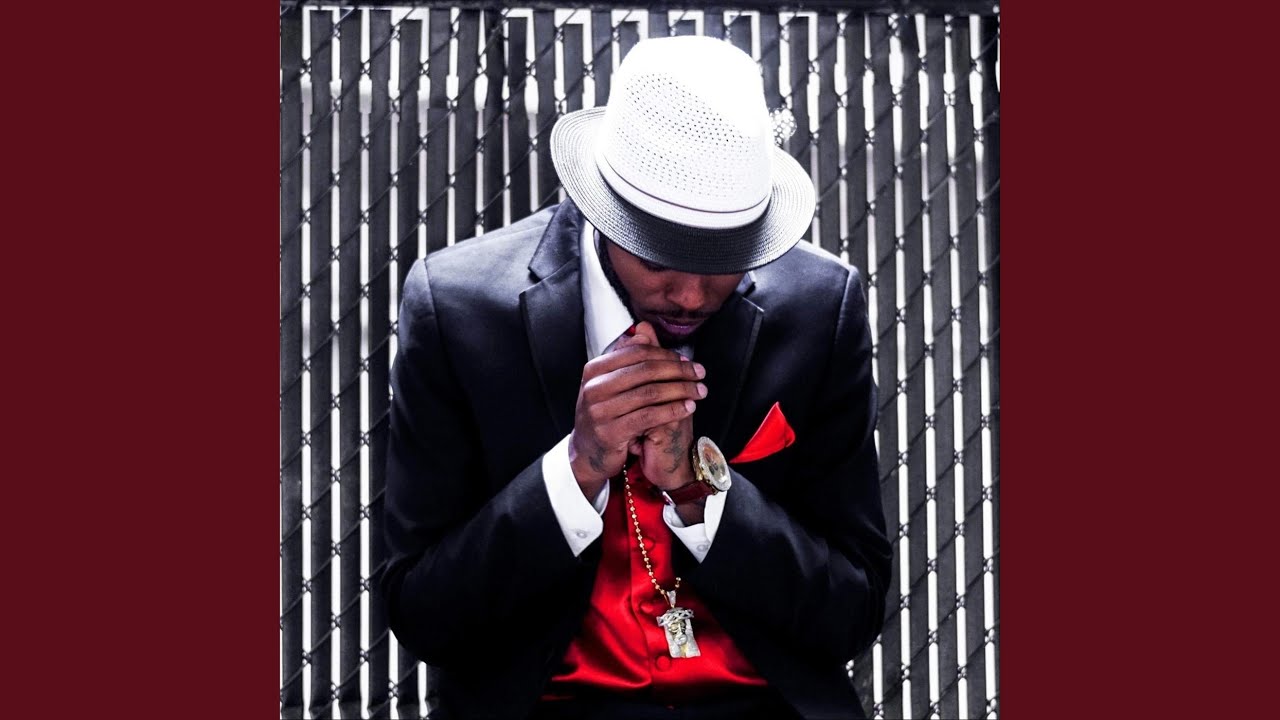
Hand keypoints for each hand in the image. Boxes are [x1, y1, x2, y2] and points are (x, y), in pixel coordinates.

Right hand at [568, 322, 705, 499]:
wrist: (588, 452)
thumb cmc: (606, 414)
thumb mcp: (613, 384)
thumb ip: (629, 358)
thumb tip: (645, 329)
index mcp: (594, 370)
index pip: (637, 353)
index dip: (666, 355)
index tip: (687, 361)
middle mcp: (593, 387)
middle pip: (646, 370)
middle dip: (679, 370)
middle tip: (700, 373)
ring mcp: (599, 411)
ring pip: (651, 393)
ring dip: (681, 390)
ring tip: (699, 391)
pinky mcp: (610, 432)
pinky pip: (650, 416)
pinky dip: (673, 410)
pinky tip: (688, 407)